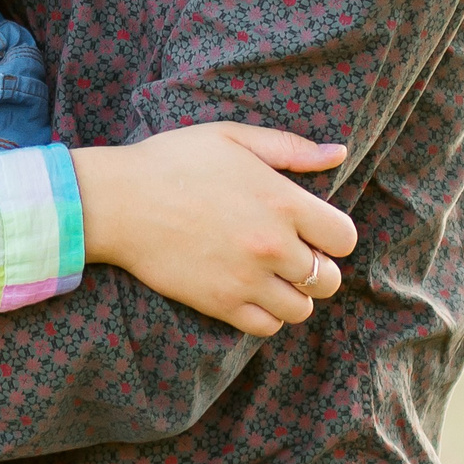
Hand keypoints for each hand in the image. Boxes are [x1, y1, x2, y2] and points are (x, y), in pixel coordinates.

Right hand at [71, 123, 357, 336]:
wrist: (119, 200)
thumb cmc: (174, 161)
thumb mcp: (232, 137)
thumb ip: (290, 148)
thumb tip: (338, 153)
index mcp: (282, 201)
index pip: (344, 238)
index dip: (333, 235)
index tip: (314, 230)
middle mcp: (273, 245)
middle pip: (329, 279)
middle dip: (317, 268)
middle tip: (292, 255)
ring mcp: (247, 279)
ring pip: (301, 309)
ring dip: (293, 294)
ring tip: (271, 276)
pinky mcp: (221, 304)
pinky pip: (267, 327)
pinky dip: (266, 315)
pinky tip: (250, 291)